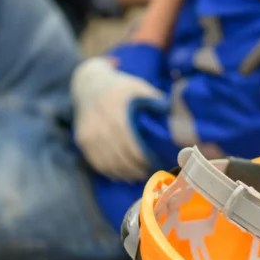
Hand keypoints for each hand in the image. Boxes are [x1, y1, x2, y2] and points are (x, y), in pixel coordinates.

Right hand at [72, 58, 163, 181]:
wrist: (88, 84)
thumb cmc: (119, 87)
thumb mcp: (138, 87)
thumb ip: (156, 101)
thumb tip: (177, 116)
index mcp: (117, 116)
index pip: (132, 147)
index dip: (144, 159)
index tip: (156, 163)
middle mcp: (101, 128)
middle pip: (121, 159)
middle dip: (136, 169)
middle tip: (150, 172)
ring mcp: (89, 136)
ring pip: (109, 164)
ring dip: (124, 174)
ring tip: (137, 176)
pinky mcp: (82, 141)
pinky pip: (97, 163)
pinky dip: (110, 172)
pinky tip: (121, 174)